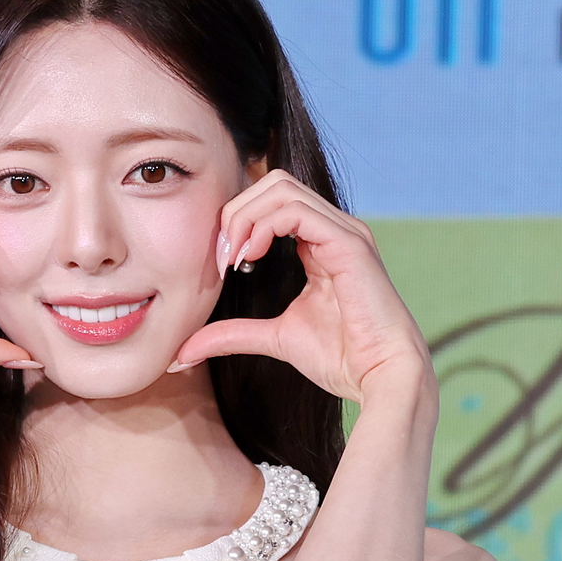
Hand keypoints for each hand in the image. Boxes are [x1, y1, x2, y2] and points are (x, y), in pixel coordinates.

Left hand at [168, 170, 430, 404]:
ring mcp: (344, 231)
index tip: (218, 263)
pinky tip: (250, 256)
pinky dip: (263, 225)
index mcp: (319, 242)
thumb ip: (231, 334)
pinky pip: (297, 210)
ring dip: (244, 217)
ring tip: (233, 258)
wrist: (381, 377)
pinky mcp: (349, 242)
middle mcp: (334, 228)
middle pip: (271, 183)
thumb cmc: (342, 358)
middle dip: (235, 213)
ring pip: (281, 188)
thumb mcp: (273, 338)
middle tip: (220, 258)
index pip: (270, 201)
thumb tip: (181, 353)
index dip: (236, 221)